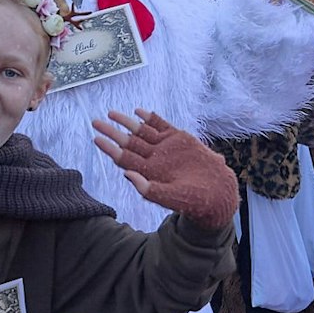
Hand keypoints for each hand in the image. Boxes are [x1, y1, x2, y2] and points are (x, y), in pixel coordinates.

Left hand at [92, 110, 238, 228]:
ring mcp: (167, 147)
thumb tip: (126, 175)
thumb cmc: (193, 201)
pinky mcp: (180, 139)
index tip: (96, 138)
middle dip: (112, 132)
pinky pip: (162, 125)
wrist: (217, 193)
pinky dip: (151, 118)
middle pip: (129, 142)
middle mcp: (155, 158)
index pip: (124, 158)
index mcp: (149, 172)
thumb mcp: (169, 197)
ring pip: (142, 131)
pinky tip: (140, 111)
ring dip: (127, 122)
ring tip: (112, 113)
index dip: (110, 148)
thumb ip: (148, 189)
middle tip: (95, 122)